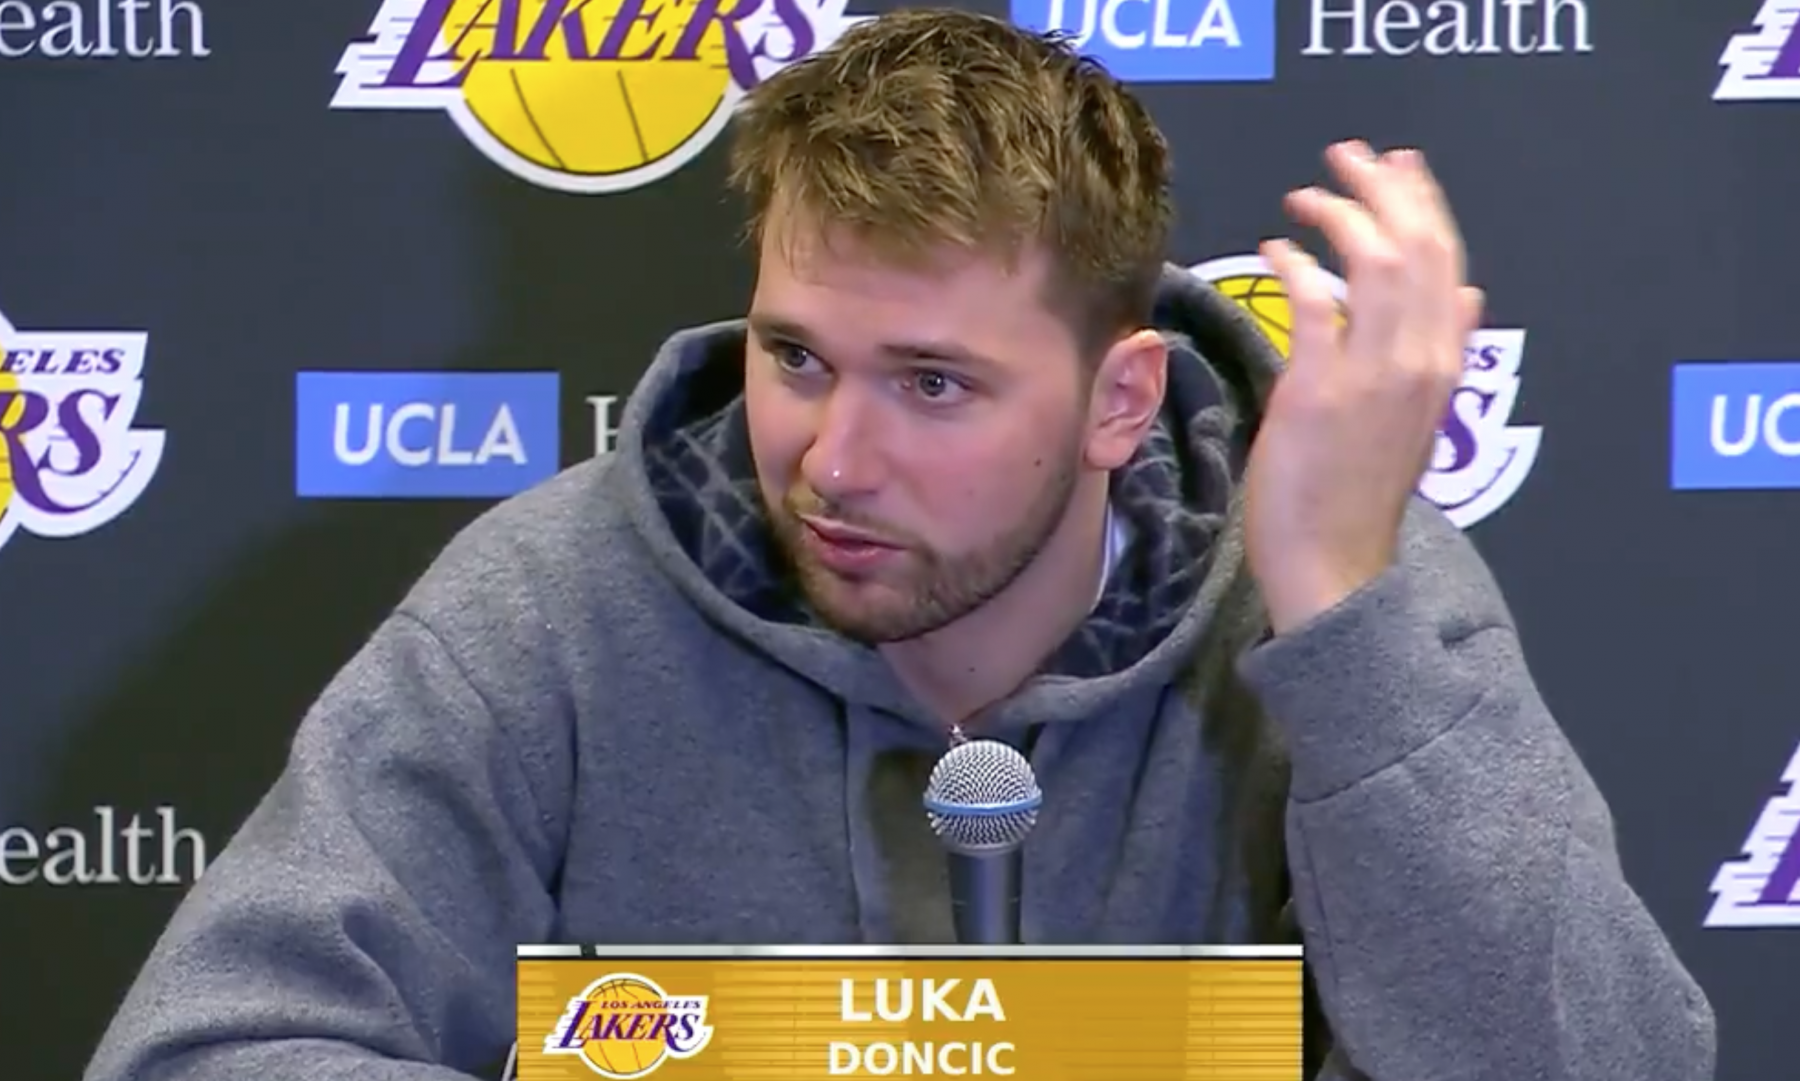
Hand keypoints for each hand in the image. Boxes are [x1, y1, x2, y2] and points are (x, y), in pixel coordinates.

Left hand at [1245, 140, 1484, 633]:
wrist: (1333, 562)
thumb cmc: (1359, 490)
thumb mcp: (1418, 416)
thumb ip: (1442, 349)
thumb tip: (1470, 297)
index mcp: (1445, 364)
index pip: (1448, 261)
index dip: (1423, 203)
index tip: (1398, 165)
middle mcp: (1421, 362)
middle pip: (1417, 248)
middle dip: (1383, 188)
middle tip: (1347, 155)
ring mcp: (1374, 376)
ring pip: (1376, 263)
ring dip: (1340, 214)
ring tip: (1304, 196)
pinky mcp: (1321, 392)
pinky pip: (1315, 304)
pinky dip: (1295, 265)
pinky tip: (1275, 250)